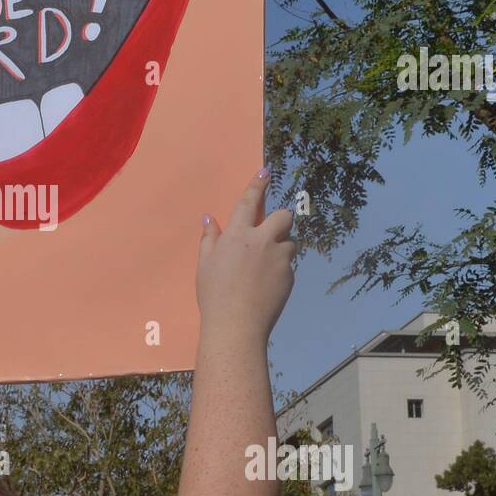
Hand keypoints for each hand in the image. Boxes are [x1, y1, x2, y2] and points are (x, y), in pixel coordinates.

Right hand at [197, 170, 294, 349]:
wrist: (236, 325)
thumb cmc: (214, 295)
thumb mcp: (205, 264)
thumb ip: (210, 239)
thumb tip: (210, 219)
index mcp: (238, 235)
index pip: (249, 202)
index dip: (258, 184)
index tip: (266, 171)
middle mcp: (261, 242)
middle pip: (283, 217)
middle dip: (280, 220)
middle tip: (269, 232)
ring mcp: (279, 259)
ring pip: (288, 243)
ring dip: (280, 248)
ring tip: (263, 269)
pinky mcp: (290, 276)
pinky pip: (288, 266)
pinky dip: (280, 270)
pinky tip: (265, 286)